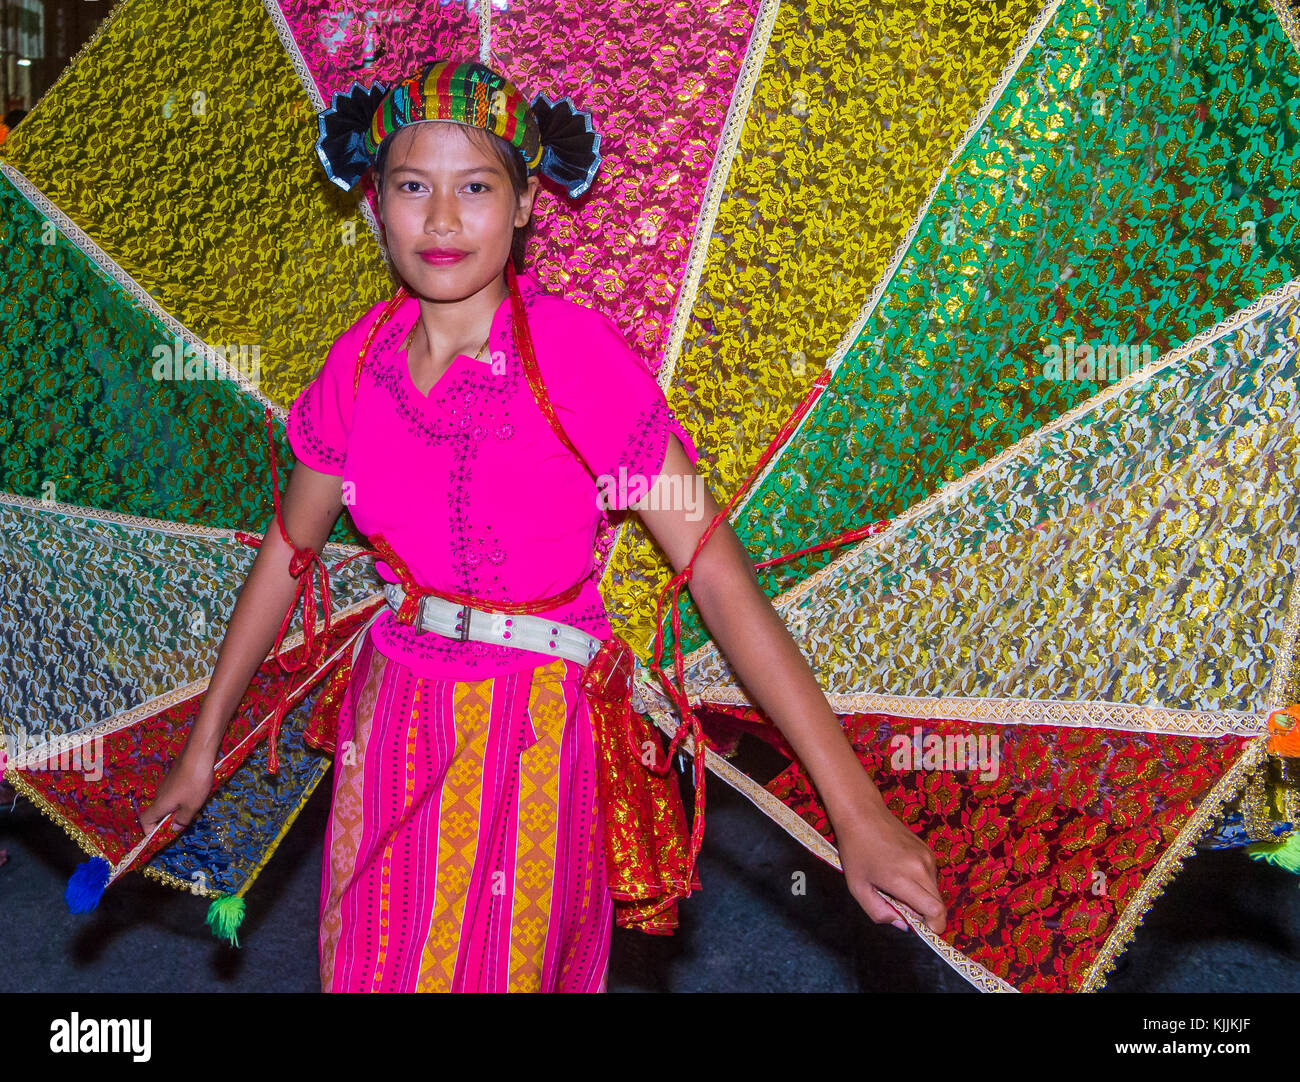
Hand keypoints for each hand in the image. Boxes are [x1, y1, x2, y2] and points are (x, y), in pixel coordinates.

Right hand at [138, 747, 215, 835]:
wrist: (197, 754)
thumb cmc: (194, 782)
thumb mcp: (192, 806)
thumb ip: (183, 819)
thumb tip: (174, 828)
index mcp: (159, 804)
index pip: (145, 820)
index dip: (149, 830)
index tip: (161, 835)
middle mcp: (159, 794)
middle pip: (157, 812)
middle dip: (167, 821)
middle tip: (182, 824)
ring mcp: (166, 784)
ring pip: (167, 802)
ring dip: (176, 809)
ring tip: (192, 809)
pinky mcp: (174, 777)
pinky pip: (173, 793)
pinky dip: (181, 799)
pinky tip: (195, 795)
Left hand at [836, 804, 946, 933]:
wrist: (862, 814)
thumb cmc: (855, 851)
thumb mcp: (858, 888)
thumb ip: (879, 913)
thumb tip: (902, 924)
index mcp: (903, 878)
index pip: (936, 912)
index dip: (933, 927)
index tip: (920, 928)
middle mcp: (922, 867)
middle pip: (938, 905)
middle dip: (923, 914)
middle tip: (897, 903)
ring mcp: (927, 857)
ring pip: (935, 891)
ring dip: (920, 897)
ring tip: (894, 884)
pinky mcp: (928, 850)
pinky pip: (930, 876)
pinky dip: (920, 882)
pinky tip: (898, 871)